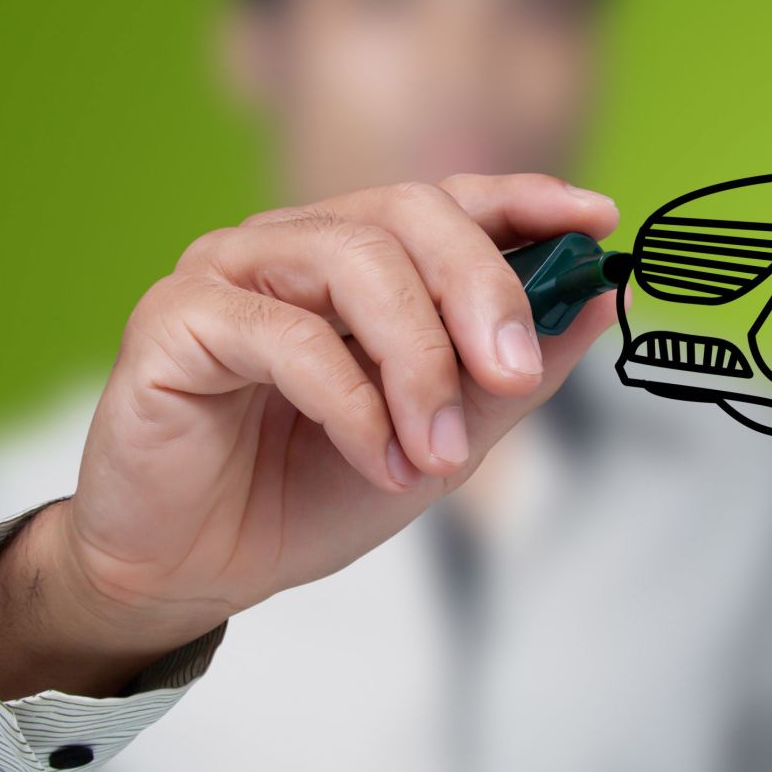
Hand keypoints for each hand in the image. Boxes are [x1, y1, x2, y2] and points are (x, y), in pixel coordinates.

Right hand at [0, 174, 620, 697]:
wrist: (192, 571)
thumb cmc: (301, 495)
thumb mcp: (440, 443)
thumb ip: (509, 379)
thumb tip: (596, 303)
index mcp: (352, 257)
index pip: (449, 200)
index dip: (524, 201)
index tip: (595, 222)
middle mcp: (290, 244)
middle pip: (408, 213)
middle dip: (482, 289)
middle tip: (516, 374)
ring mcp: (227, 271)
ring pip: (354, 263)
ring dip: (419, 364)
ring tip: (439, 455)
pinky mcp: (175, 318)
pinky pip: (287, 336)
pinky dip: (353, 404)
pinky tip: (379, 460)